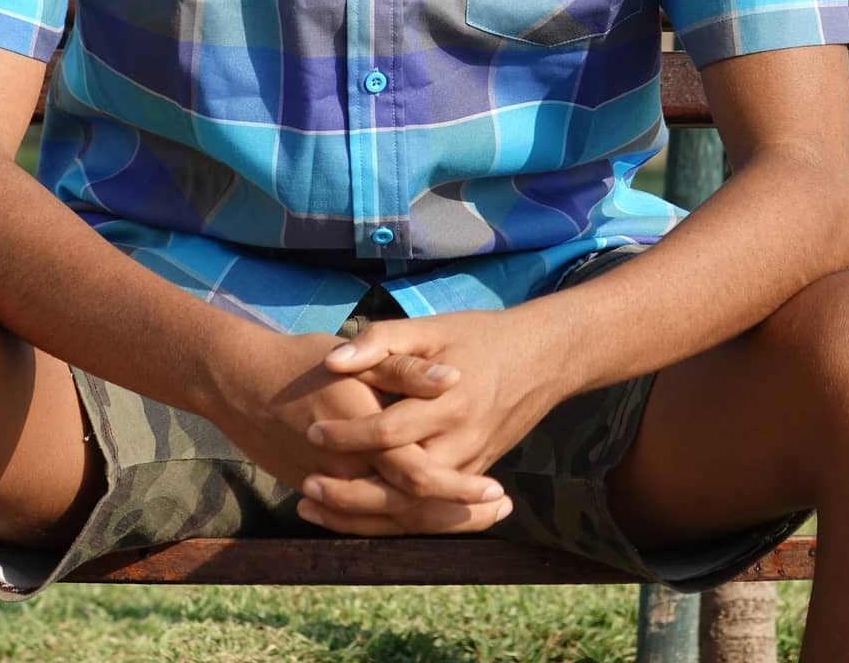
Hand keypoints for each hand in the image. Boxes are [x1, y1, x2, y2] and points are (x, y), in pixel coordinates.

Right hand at [204, 320, 507, 513]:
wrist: (240, 382)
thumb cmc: (304, 361)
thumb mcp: (358, 358)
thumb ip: (405, 371)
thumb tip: (450, 379)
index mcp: (364, 434)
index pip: (422, 476)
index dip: (461, 490)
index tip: (498, 491)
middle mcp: (349, 470)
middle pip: (412, 510)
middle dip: (460, 514)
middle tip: (500, 507)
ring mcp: (332, 486)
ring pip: (390, 520)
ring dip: (437, 521)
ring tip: (479, 515)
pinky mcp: (319, 491)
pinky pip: (365, 518)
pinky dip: (398, 523)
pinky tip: (427, 516)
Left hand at [297, 307, 562, 534]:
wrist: (543, 358)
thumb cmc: (479, 336)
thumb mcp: (431, 328)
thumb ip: (381, 341)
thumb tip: (334, 362)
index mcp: (448, 401)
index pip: (391, 431)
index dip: (349, 434)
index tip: (312, 429)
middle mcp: (462, 441)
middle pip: (403, 485)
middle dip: (352, 491)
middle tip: (306, 485)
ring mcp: (472, 465)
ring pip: (416, 509)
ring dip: (367, 516)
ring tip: (318, 509)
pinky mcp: (475, 476)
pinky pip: (432, 510)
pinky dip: (393, 519)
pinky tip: (355, 516)